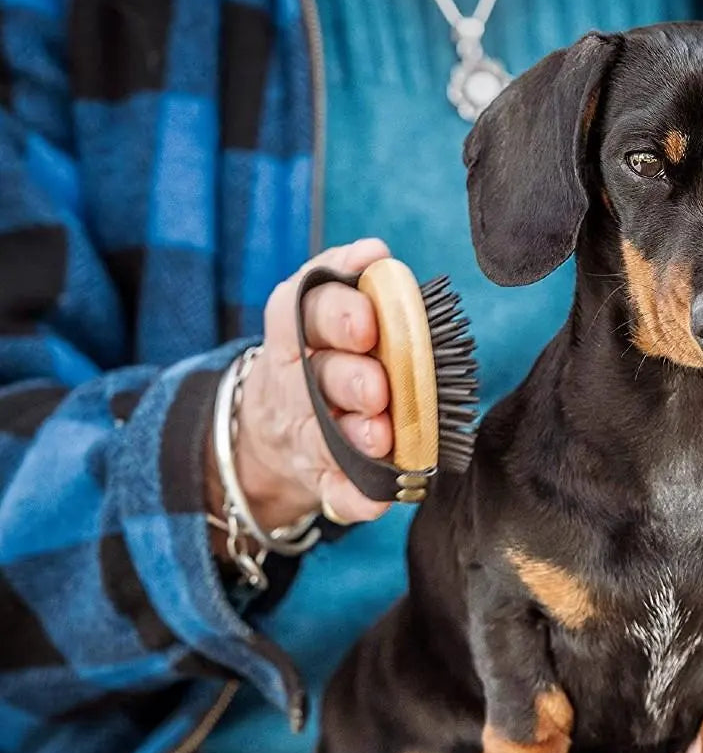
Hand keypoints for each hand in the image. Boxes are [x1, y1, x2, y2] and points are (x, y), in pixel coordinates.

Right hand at [206, 238, 393, 531]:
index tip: (370, 318)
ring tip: (381, 439)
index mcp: (296, 335)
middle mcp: (295, 385)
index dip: (337, 313)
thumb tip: (376, 253)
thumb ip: (347, 284)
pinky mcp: (318, 478)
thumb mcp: (316, 317)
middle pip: (319, 376)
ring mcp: (304, 435)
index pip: (306, 311)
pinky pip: (335, 493)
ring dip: (354, 439)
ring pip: (326, 437)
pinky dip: (355, 498)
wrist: (270, 435)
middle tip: (378, 388)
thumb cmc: (316, 361)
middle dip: (349, 379)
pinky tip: (377, 498)